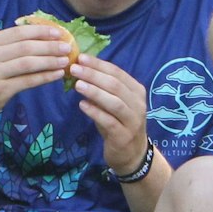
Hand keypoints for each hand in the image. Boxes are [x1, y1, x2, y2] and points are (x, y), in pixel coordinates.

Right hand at [0, 24, 73, 128]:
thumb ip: (6, 46)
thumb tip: (38, 36)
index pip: (19, 32)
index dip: (41, 31)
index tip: (59, 31)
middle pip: (26, 46)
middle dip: (50, 45)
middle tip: (68, 46)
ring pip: (29, 63)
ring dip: (51, 60)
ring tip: (66, 60)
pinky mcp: (0, 91)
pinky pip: (28, 81)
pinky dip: (45, 77)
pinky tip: (57, 75)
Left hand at [68, 54, 150, 174]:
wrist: (132, 154)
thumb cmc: (119, 124)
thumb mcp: (114, 104)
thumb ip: (102, 89)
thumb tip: (80, 71)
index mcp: (136, 91)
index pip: (117, 73)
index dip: (99, 64)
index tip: (81, 57)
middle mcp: (138, 104)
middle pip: (115, 85)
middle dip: (94, 75)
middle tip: (74, 68)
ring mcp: (133, 121)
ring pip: (114, 102)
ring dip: (95, 92)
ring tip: (77, 84)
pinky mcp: (124, 136)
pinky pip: (109, 121)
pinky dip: (95, 112)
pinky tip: (82, 105)